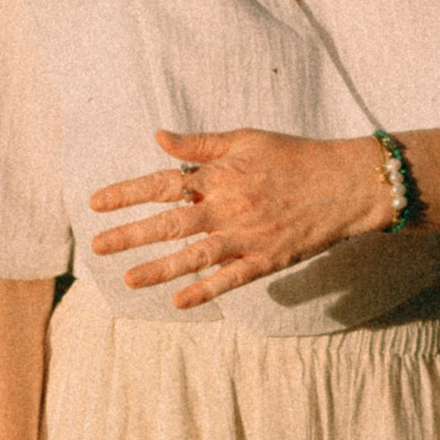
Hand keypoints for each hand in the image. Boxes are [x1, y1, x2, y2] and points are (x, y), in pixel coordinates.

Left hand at [88, 130, 389, 307]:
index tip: (95, 204)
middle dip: (130, 235)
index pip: (162, 184)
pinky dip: (205, 291)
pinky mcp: (266, 259)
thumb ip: (200, 142)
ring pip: (193, 255)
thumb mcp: (246, 139)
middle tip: (97, 247)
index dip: (126, 194)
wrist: (344, 183)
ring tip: (128, 281)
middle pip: (169, 223)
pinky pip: (230, 278)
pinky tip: (179, 303)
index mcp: (219, 175)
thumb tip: (158, 137)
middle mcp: (227, 207)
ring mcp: (246, 236)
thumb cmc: (294, 156)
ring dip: (159, 269)